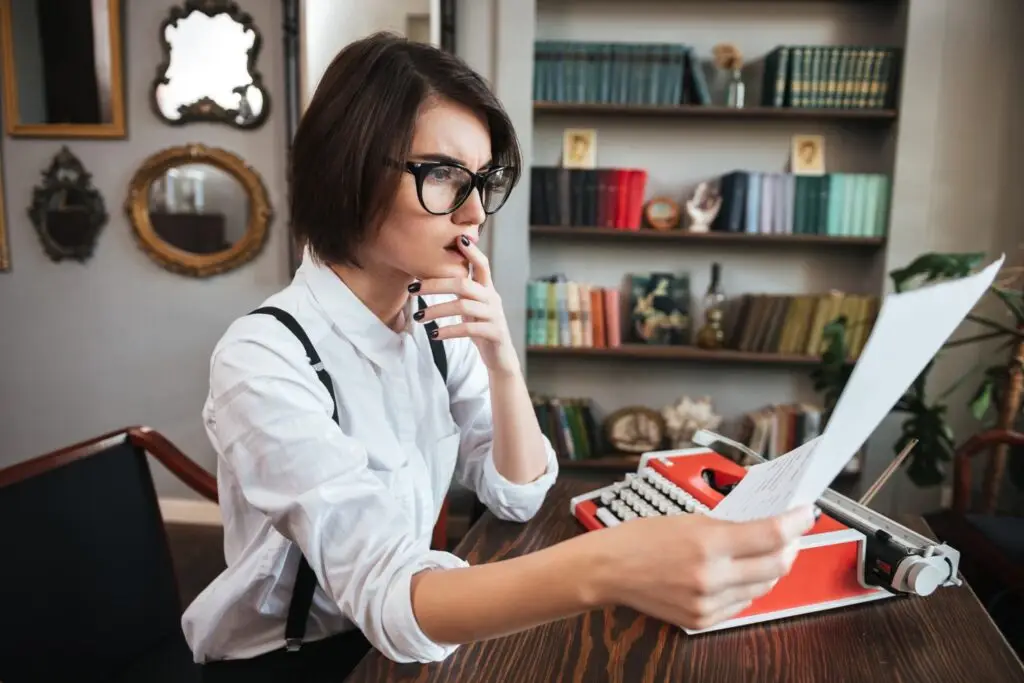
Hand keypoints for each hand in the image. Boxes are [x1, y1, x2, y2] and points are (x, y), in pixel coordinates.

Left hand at [412, 235, 519, 374]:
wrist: (501, 357)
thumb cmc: (482, 327)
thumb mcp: (474, 305)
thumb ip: (463, 289)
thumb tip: (435, 273)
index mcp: (487, 289)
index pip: (482, 264)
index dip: (472, 251)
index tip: (458, 238)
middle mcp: (492, 299)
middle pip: (463, 284)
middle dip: (435, 284)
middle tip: (413, 289)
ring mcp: (494, 316)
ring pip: (463, 307)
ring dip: (436, 311)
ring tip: (418, 317)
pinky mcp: (494, 333)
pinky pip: (468, 329)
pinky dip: (449, 331)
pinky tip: (434, 334)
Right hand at [598, 506, 815, 630]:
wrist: (610, 570)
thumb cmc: (641, 539)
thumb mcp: (688, 519)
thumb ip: (729, 526)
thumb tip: (764, 527)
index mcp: (707, 543)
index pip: (771, 535)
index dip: (796, 522)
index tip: (806, 513)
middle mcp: (711, 576)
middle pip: (776, 565)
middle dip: (790, 546)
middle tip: (792, 534)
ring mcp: (707, 602)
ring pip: (763, 587)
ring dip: (772, 568)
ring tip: (769, 553)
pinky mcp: (702, 620)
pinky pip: (742, 604)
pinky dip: (749, 588)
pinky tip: (742, 574)